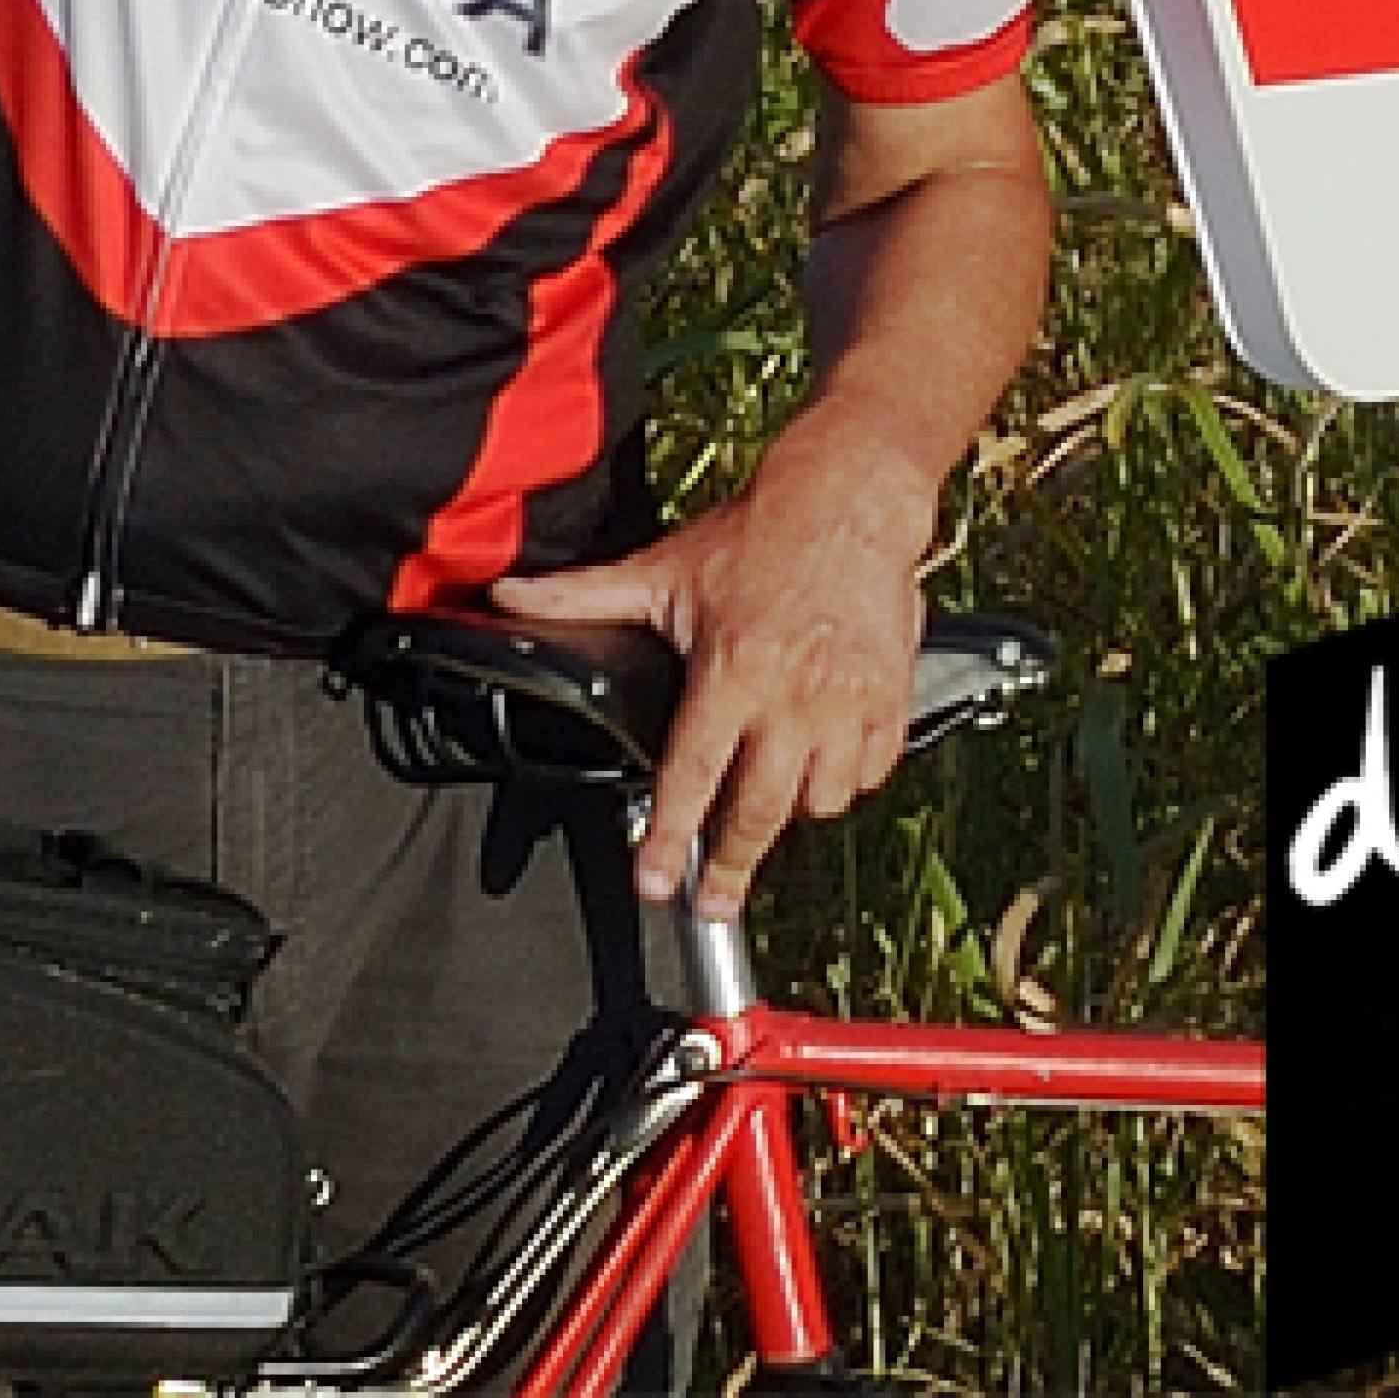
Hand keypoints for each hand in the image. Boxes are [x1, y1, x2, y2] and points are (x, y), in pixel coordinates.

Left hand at [492, 429, 935, 921]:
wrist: (851, 494)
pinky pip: (870, 772)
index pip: (690, 775)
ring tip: (768, 804)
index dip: (669, 839)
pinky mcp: (891, 698)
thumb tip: (507, 597)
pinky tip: (822, 766)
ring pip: (819, 800)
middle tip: (710, 903)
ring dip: (792, 811)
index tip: (655, 883)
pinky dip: (846, 780)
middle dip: (729, 868)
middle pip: (758, 811)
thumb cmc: (759, 532)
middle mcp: (792, 696)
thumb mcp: (664, 568)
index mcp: (732, 670)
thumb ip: (582, 596)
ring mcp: (847, 702)